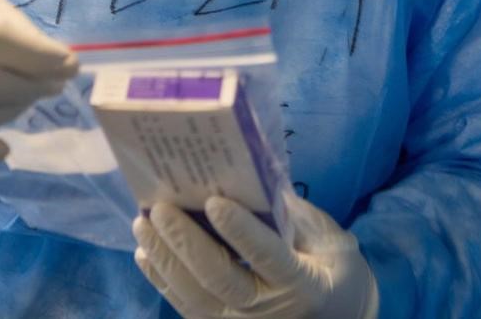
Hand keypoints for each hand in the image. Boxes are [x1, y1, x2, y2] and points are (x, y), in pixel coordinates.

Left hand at [134, 194, 378, 318]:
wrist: (336, 317)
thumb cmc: (333, 270)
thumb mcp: (330, 240)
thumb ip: (293, 215)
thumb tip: (250, 176)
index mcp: (304, 285)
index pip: (268, 257)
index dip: (241, 231)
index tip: (215, 200)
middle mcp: (269, 312)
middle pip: (220, 280)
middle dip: (187, 243)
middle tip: (162, 208)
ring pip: (194, 297)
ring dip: (165, 258)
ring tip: (144, 222)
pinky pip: (186, 305)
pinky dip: (162, 278)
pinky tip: (146, 251)